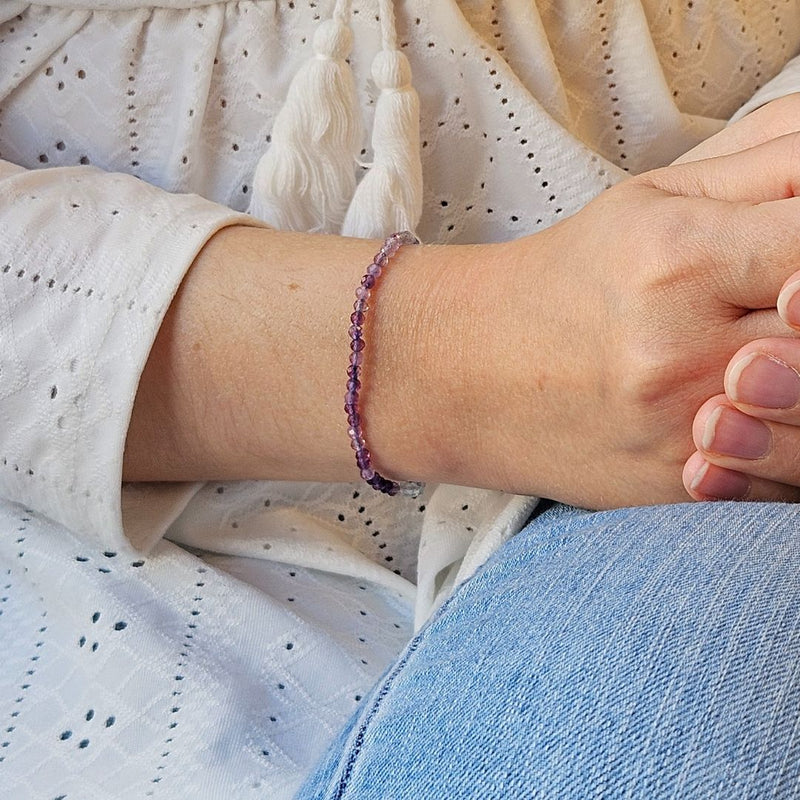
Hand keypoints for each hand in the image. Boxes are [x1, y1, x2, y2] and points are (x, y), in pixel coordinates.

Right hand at [461, 132, 799, 507]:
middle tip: (785, 308)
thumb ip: (773, 166)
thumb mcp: (656, 200)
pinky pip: (785, 477)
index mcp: (677, 256)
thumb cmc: (568, 280)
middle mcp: (679, 349)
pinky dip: (788, 443)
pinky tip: (757, 412)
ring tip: (763, 359)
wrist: (471, 373)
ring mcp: (679, 428)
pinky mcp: (677, 486)